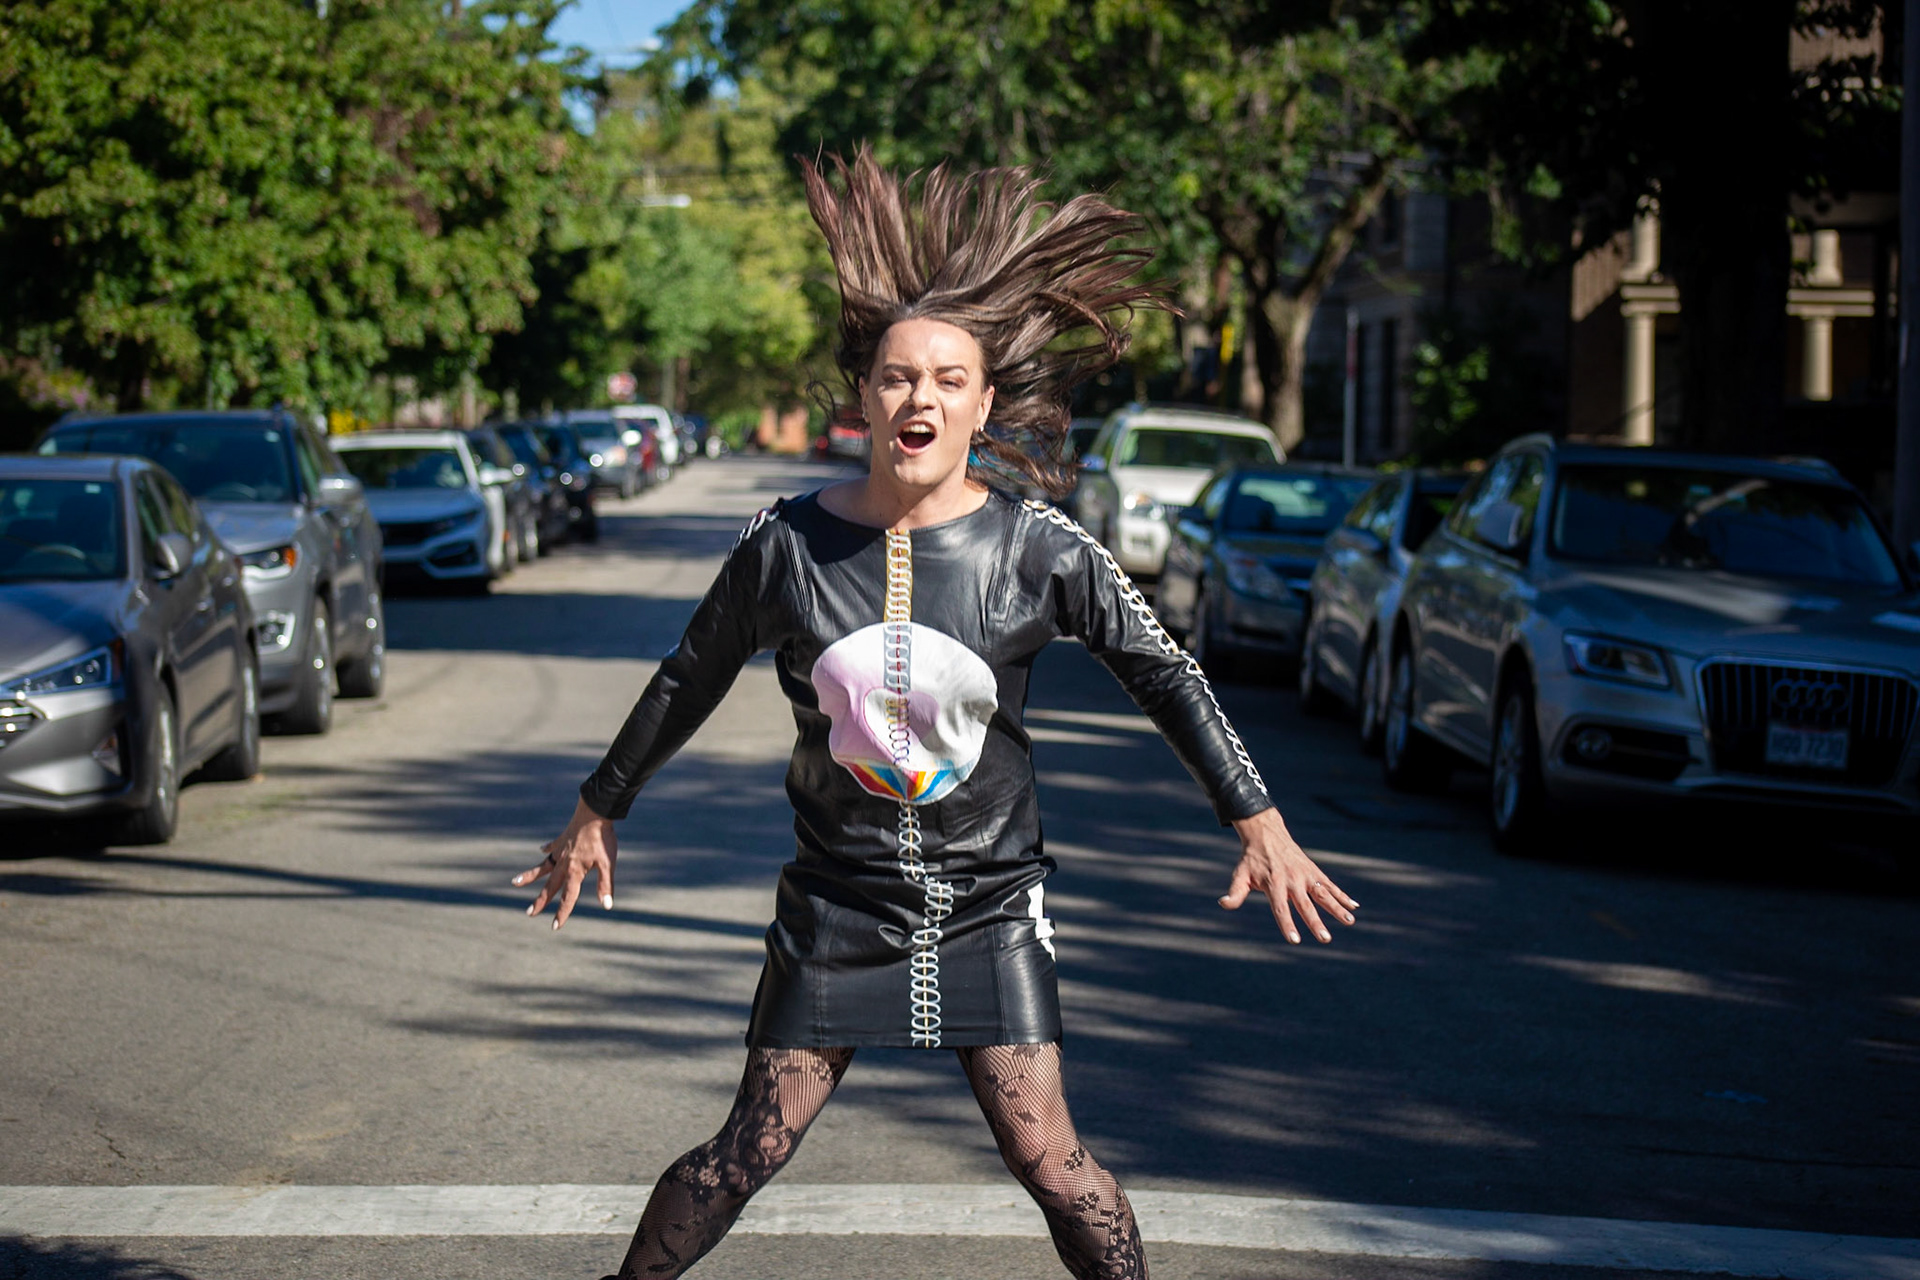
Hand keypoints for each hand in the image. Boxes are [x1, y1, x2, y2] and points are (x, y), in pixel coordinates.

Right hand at [513, 796, 616, 930]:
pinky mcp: (561, 840)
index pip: (568, 898)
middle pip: (550, 886)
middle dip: (541, 901)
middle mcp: (564, 864)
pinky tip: (542, 851)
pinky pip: (552, 847)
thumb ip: (605, 885)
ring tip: (515, 882)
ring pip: (543, 868)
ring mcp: (560, 851)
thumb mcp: (608, 864)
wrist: (595, 813)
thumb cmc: (603, 839)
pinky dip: (547, 850)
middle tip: (529, 913)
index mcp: (575, 872)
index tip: (554, 927)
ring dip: (529, 876)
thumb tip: (607, 906)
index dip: (562, 913)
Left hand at [1219, 807, 1357, 943]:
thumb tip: (1223, 904)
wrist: (1267, 833)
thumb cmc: (1252, 859)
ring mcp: (1306, 875)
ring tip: (1350, 921)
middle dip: (1316, 923)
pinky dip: (1342, 895)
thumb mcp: (1240, 874)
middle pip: (1306, 905)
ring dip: (1337, 908)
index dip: (1287, 925)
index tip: (1294, 940)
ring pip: (1324, 894)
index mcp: (1274, 884)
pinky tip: (1354, 906)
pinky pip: (1330, 885)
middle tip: (1325, 939)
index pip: (1281, 909)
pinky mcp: (1314, 871)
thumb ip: (1235, 892)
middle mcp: (1292, 880)